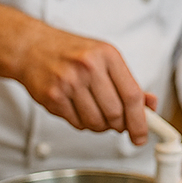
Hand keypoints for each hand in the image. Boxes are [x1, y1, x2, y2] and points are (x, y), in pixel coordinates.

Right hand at [18, 27, 156, 143]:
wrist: (31, 47)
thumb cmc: (71, 52)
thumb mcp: (105, 58)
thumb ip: (128, 83)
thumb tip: (150, 105)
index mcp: (107, 55)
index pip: (132, 96)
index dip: (141, 121)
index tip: (142, 135)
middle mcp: (88, 67)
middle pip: (115, 113)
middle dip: (119, 125)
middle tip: (118, 123)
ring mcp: (69, 82)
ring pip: (96, 123)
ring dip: (100, 125)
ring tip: (95, 111)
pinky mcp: (53, 97)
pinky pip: (77, 124)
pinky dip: (82, 123)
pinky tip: (77, 108)